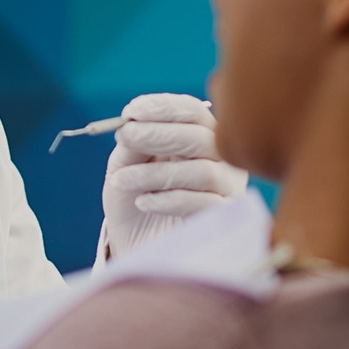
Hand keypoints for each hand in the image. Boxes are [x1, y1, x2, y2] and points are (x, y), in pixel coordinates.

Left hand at [102, 93, 247, 258]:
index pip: (192, 112)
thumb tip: (133, 120)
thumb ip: (132, 141)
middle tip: (125, 136)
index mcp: (197, 134)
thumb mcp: (125, 163)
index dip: (164, 108)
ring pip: (202, 171)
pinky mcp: (223, 217)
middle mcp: (220, 157)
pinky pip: (203, 204)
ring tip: (121, 180)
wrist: (135, 240)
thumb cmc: (133, 193)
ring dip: (155, 173)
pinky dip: (168, 200)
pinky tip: (142, 202)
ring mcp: (227, 187)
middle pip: (202, 137)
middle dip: (160, 133)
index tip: (131, 112)